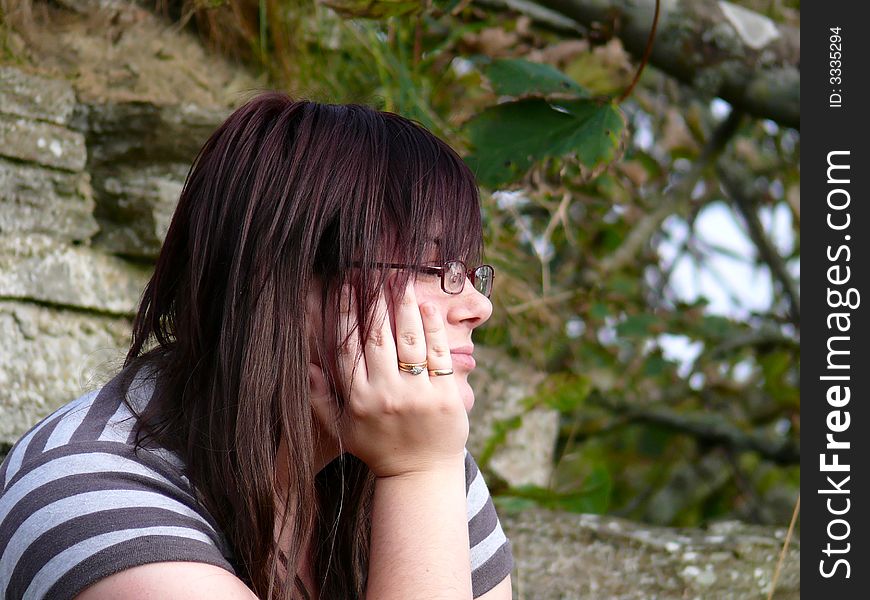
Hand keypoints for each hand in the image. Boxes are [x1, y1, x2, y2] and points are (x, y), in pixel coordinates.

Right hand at [309, 276, 468, 477]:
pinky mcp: (445, 396)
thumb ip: (319, 397)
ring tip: (400, 282)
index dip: (346, 314)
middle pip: (379, 338)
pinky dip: (433, 328)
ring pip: (410, 341)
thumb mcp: (341, 427)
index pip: (348, 348)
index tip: (346, 288)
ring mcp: (418, 395)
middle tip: (373, 274)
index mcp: (359, 400)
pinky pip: (439, 354)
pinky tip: (426, 307)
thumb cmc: (378, 448)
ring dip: (404, 307)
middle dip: (375, 302)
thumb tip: (303, 363)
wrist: (421, 474)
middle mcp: (387, 395)